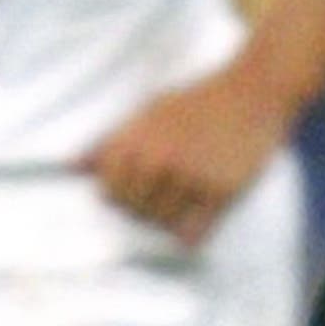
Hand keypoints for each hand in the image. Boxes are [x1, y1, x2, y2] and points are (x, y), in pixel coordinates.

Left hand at [85, 59, 299, 243]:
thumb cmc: (197, 101)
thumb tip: (71, 165)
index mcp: (137, 140)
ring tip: (181, 202)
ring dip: (168, 219)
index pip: (107, 191)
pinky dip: (190, 234)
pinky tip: (195, 223)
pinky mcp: (220, 192)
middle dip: (141, 208)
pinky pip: (193, 232)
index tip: (133, 187)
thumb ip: (111, 141)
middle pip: (132, 210)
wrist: (252, 91)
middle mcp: (160, 160)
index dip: (117, 193)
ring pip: (161, 223)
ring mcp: (190, 177)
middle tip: (162, 195)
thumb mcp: (148, 111)